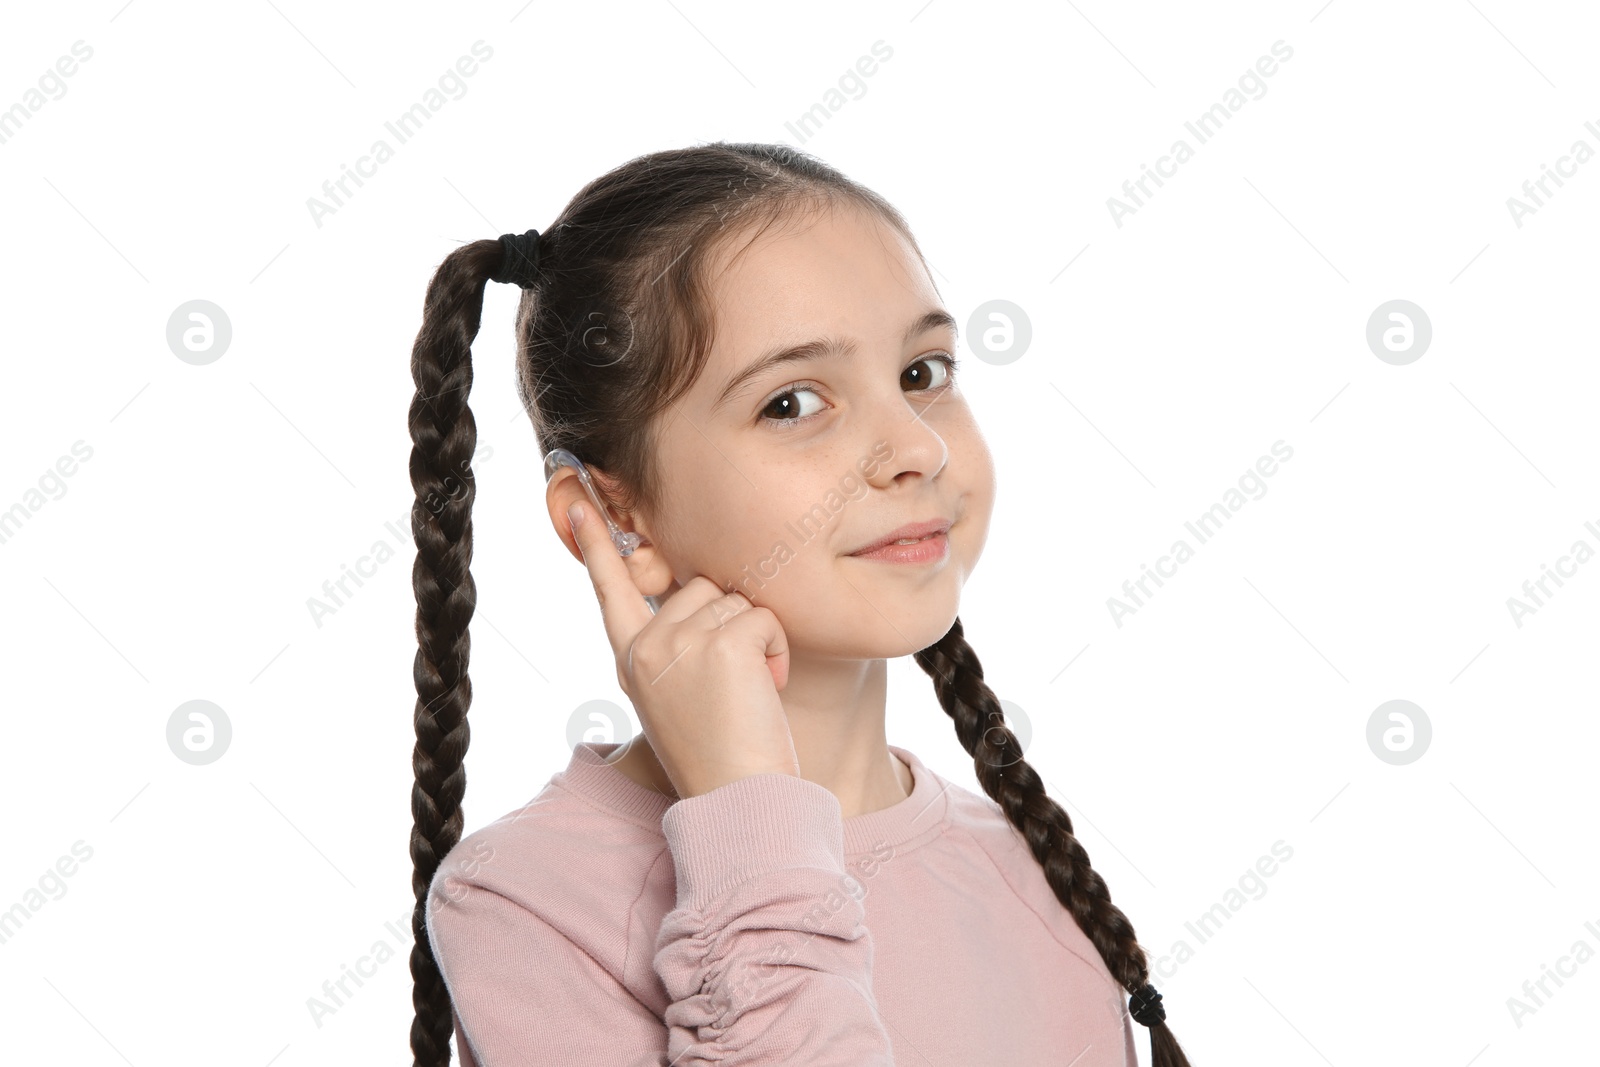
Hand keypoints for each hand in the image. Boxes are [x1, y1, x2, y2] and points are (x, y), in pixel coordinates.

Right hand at [566, 500, 799, 799]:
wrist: (739, 800)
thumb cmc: (721, 754)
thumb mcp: (678, 694)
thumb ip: (677, 645)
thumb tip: (701, 591)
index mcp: (631, 659)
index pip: (610, 588)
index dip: (597, 543)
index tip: (575, 502)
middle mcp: (647, 646)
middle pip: (702, 588)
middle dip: (731, 624)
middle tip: (734, 684)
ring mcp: (679, 643)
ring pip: (736, 600)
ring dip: (758, 640)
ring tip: (748, 693)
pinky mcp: (721, 644)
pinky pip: (763, 617)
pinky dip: (776, 650)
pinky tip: (765, 689)